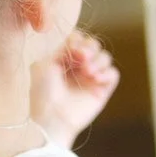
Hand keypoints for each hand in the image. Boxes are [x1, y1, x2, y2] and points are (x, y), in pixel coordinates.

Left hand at [30, 31, 119, 146]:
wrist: (51, 118)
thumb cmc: (42, 93)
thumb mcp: (44, 64)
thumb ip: (61, 49)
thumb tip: (78, 45)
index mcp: (63, 58)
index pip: (78, 39)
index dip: (78, 40)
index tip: (72, 50)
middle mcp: (79, 66)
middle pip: (94, 44)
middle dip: (89, 48)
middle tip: (82, 58)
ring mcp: (91, 78)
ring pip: (105, 57)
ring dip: (98, 60)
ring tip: (87, 72)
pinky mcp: (102, 90)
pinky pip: (113, 73)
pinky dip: (106, 73)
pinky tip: (95, 79)